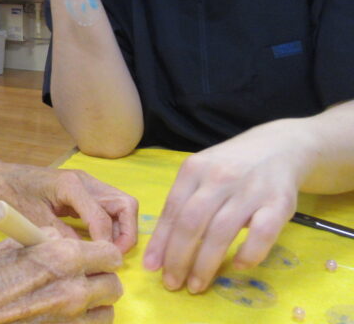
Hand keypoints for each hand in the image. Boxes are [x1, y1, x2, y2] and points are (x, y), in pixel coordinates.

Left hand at [0, 156, 137, 252]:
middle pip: (125, 204)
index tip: (102, 260)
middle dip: (127, 232)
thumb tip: (83, 255)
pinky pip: (109, 207)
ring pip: (121, 205)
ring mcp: (88, 184)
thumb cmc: (13, 194)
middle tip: (113, 255)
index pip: (103, 215)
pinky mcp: (85, 191)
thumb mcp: (33, 219)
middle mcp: (86, 181)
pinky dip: (112, 224)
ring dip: (122, 229)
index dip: (107, 241)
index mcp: (71, 185)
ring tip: (108, 252)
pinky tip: (100, 242)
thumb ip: (59, 236)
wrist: (2, 177)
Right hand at [0, 232, 122, 322]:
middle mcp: (73, 291)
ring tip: (71, 300)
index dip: (102, 254)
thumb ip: (45, 242)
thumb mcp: (12, 247)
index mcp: (62, 258)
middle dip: (101, 280)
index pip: (111, 254)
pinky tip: (59, 317)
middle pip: (114, 286)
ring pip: (106, 313)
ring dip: (94, 305)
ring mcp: (69, 322)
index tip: (93, 256)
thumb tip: (62, 239)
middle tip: (82, 278)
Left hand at [143, 123, 310, 292]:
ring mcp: (250, 189)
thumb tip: (159, 250)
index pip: (172, 210)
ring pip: (222, 231)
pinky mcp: (279, 203)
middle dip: (178, 257)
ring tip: (196, 285)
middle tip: (172, 283)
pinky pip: (262, 233)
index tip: (152, 268)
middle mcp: (220, 177)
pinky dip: (249, 253)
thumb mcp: (201, 174)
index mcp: (194, 168)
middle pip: (192, 222)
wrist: (278, 147)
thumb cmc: (230, 167)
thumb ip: (182, 205)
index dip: (161, 242)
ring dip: (205, 263)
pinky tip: (237, 266)